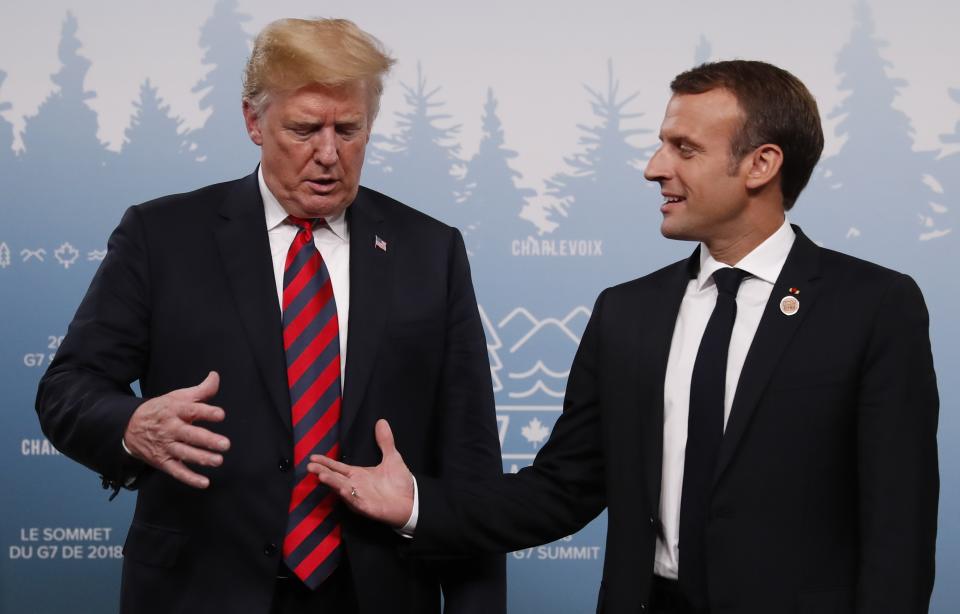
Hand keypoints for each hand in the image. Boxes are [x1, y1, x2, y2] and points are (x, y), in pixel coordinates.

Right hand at [123, 371, 229, 488]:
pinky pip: (176, 471)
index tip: (221, 415)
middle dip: (208, 440)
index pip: (192, 410)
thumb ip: (201, 390)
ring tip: (218, 461)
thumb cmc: (161, 410)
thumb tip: (216, 376)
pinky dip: (189, 478)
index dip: (207, 412)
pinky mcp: (162, 461)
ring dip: (202, 458)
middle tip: (225, 444)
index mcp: (175, 410)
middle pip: (190, 435)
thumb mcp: (178, 396)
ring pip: (185, 454)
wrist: (128, 426)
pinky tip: (205, 482)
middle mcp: (170, 429)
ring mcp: (166, 446)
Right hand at [308, 419, 413, 527]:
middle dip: (322, 472)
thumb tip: (381, 421)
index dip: (325, 462)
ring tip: (321, 476)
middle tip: (310, 466)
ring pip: (342, 489)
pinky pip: (356, 501)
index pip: (338, 467)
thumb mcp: (392, 458)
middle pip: (335, 478)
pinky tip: (343, 490)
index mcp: (358, 475)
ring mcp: (360, 497)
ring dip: (332, 483)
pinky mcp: (367, 507)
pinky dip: (349, 496)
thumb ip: (385, 441)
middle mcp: (355, 486)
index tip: (312, 457)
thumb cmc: (399, 482)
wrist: (412, 501)